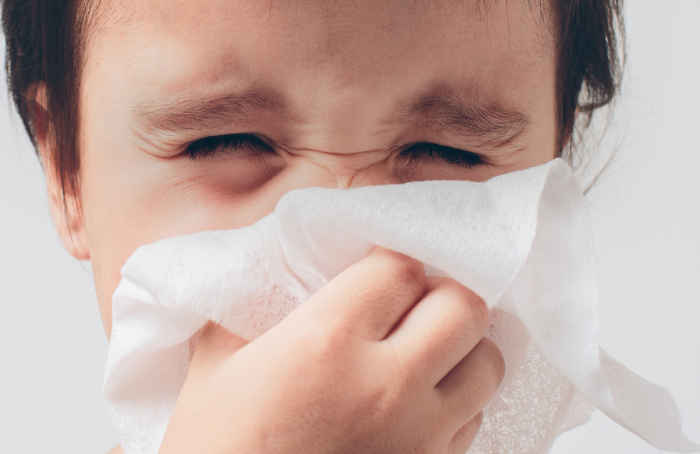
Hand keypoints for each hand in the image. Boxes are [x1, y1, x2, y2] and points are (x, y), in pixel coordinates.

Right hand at [159, 247, 504, 453]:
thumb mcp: (212, 371)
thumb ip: (246, 312)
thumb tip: (268, 276)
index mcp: (326, 343)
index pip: (401, 267)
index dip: (390, 262)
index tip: (376, 270)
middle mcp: (387, 385)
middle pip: (464, 308)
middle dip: (441, 296)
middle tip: (412, 304)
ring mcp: (419, 437)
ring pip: (487, 365)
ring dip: (462, 350)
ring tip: (427, 353)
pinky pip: (473, 423)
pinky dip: (456, 404)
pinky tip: (417, 406)